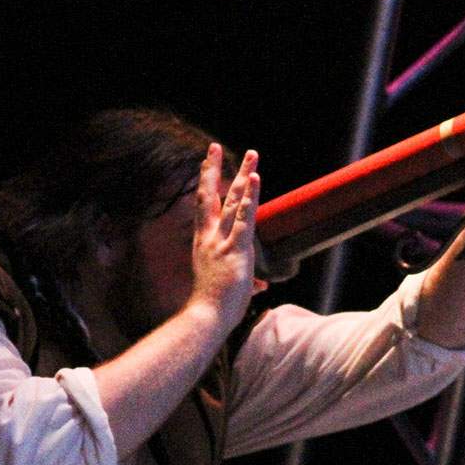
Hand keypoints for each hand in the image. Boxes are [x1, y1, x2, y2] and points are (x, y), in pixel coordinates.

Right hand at [188, 143, 262, 328]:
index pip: (203, 207)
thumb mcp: (232, 288)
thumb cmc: (215, 307)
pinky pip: (244, 218)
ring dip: (243, 176)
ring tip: (252, 155)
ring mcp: (221, 241)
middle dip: (213, 169)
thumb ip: (248, 281)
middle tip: (215, 146)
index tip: (206, 164)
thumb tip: (261, 285)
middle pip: (210, 196)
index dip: (206, 184)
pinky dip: (250, 197)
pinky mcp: (235, 249)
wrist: (206, 318)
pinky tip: (255, 179)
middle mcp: (209, 237)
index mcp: (204, 243)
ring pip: (232, 201)